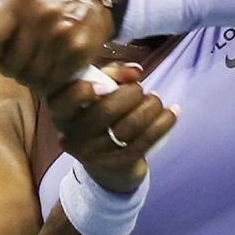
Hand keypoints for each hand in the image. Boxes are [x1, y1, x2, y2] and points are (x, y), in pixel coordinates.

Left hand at [0, 0, 112, 94]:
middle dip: (12, 68)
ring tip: (36, 68)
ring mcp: (62, 33)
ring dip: (31, 79)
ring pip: (32, 77)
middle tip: (20, 63)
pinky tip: (52, 72)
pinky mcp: (79, 50)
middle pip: (11, 64)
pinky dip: (50, 83)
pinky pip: (54, 81)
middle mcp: (41, 14)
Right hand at [46, 62, 177, 193]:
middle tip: (140, 90)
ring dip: (150, 106)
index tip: (106, 85)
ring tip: (156, 100)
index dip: (82, 90)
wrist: (109, 164)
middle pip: (105, 111)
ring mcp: (94, 153)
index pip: (63, 101)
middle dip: (130, 94)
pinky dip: (163, 123)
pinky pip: (145, 141)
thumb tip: (135, 71)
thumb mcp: (99, 91)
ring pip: (129, 125)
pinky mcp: (118, 163)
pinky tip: (172, 113)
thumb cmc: (102, 114)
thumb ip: (112, 74)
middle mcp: (72, 136)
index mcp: (61, 113)